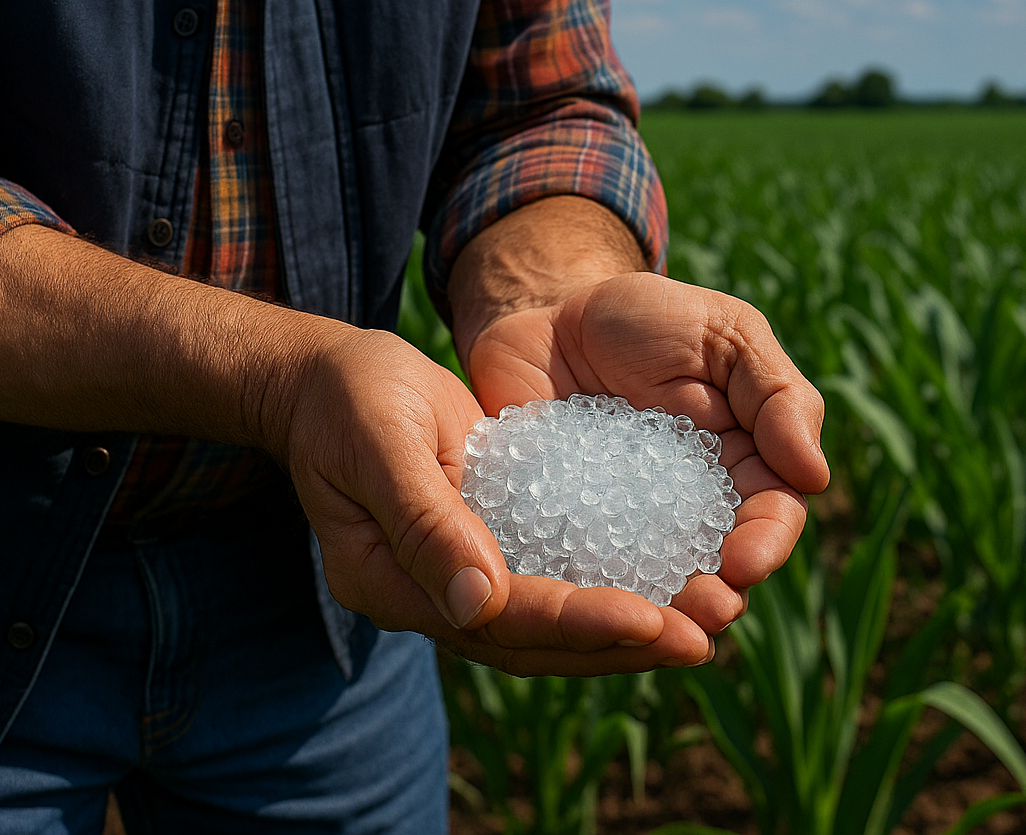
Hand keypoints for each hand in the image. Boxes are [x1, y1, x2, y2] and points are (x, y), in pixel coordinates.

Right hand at [273, 323, 712, 674]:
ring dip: (617, 633)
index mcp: (390, 581)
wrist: (325, 381)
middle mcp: (425, 596)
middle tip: (700, 641)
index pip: (498, 618)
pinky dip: (600, 589)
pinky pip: (546, 582)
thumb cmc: (348, 397)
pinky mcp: (480, 548)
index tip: (654, 620)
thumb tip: (479, 602)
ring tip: (695, 630)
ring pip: (543, 625)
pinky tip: (659, 585)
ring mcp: (451, 579)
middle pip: (531, 641)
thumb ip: (426, 522)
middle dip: (616, 644)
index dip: (577, 621)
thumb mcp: (382, 443)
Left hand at [464, 270, 829, 637]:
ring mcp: (620, 526)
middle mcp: (685, 510)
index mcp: (740, 466)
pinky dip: (576, 591)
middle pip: (713, 568)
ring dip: (654, 612)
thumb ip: (775, 395)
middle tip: (701, 610)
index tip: (744, 562)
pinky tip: (574, 605)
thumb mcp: (724, 333)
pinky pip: (569, 569)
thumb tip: (814, 476)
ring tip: (647, 623)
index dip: (765, 544)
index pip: (769, 516)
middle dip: (715, 597)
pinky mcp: (555, 529)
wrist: (543, 311)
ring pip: (647, 584)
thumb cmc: (648, 319)